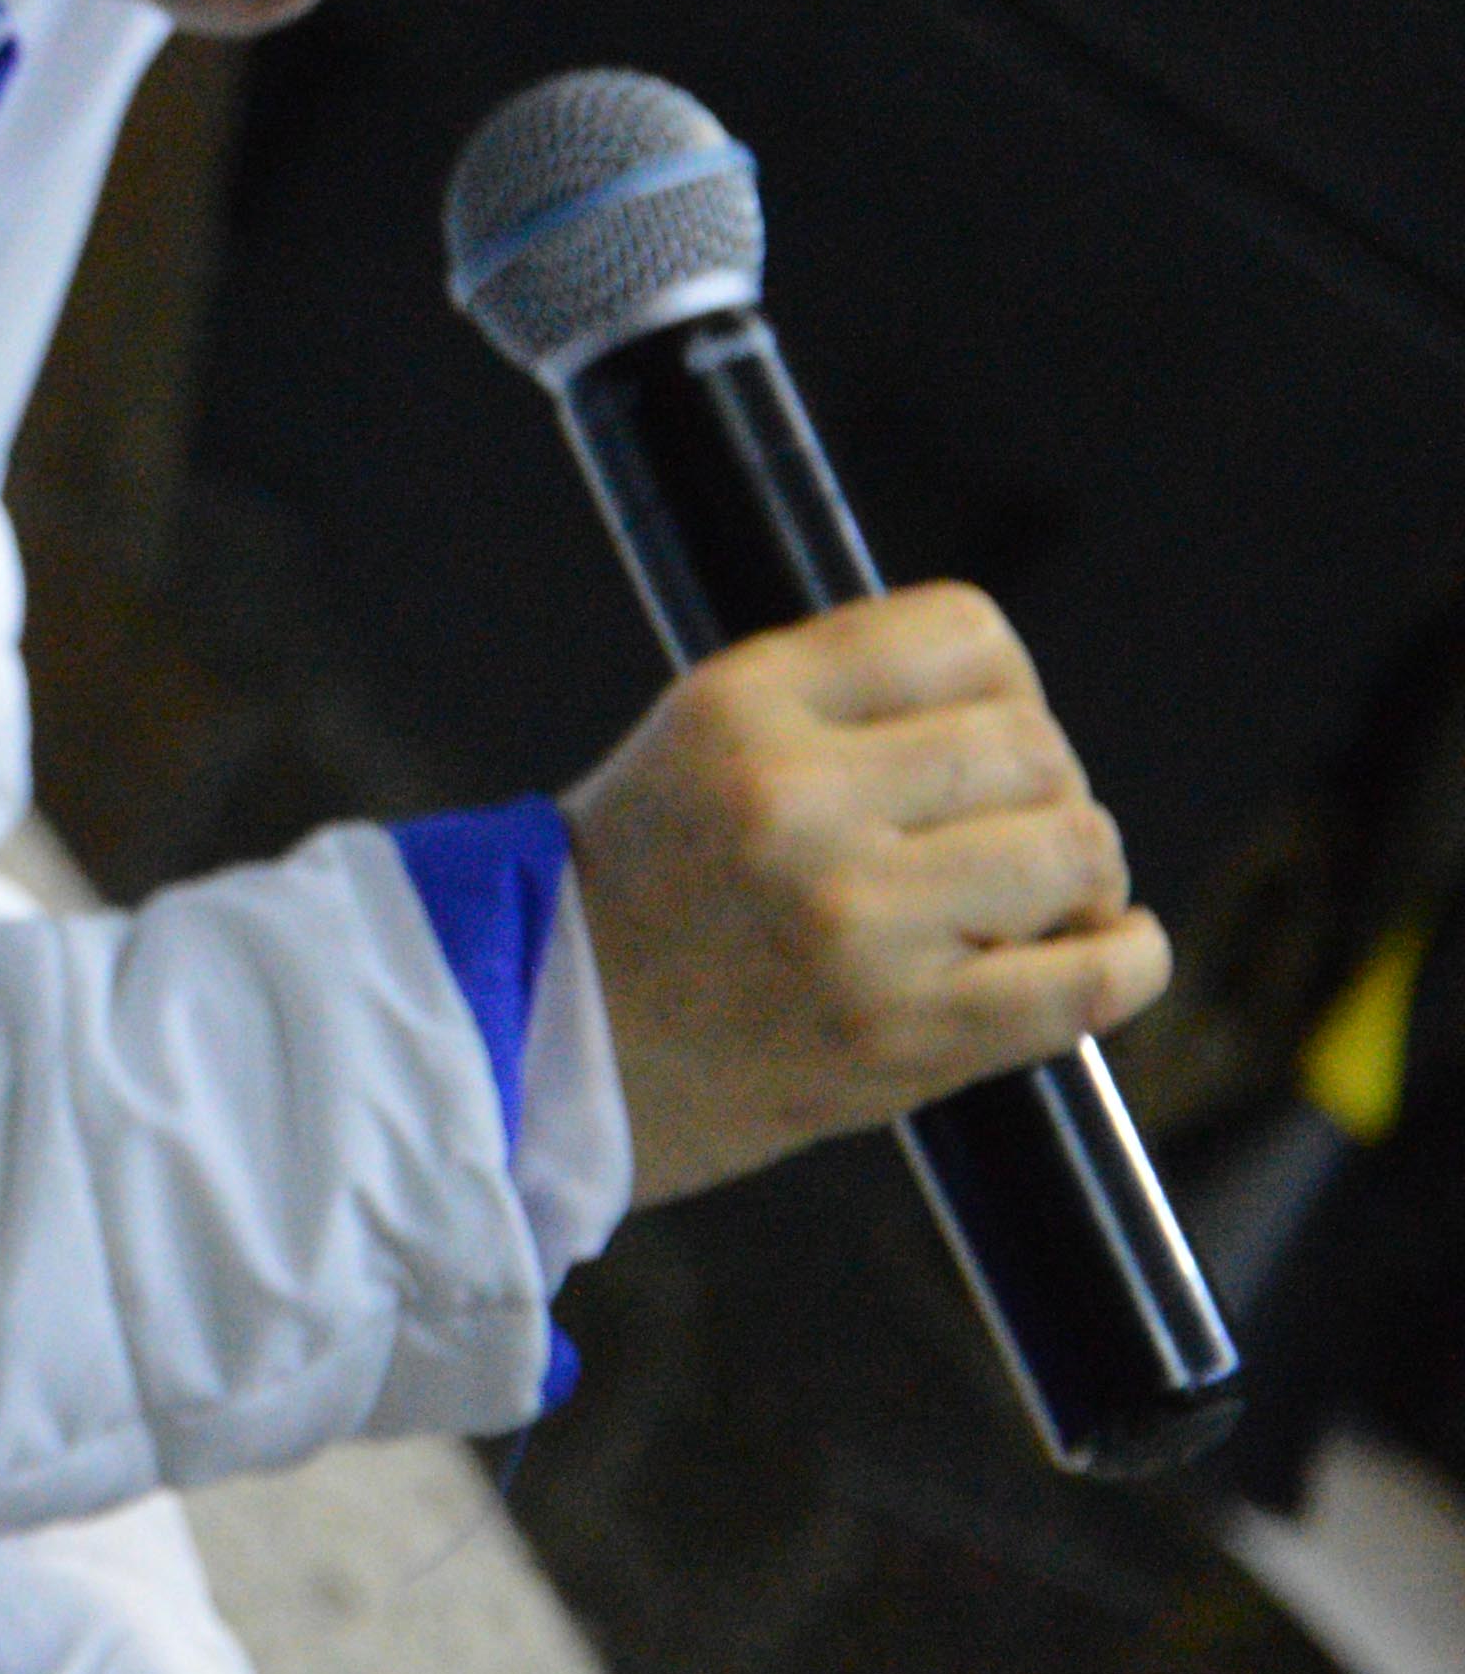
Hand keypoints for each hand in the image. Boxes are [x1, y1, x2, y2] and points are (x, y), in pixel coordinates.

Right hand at [568, 582, 1168, 1206]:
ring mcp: (858, 925)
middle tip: (994, 835)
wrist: (544, 1041)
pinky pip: (1093, 978)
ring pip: (1078, 848)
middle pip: (1032, 746)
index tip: (980, 734)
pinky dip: (1129, 958)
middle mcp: (799, 802)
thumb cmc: (640, 884)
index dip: (1003, 682)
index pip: (963, 633)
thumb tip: (1020, 708)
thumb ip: (845, 702)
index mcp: (740, 707)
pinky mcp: (906, 1036)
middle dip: (1040, 788)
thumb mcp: (700, 735)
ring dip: (1078, 875)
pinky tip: (1105, 948)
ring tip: (1024, 903)